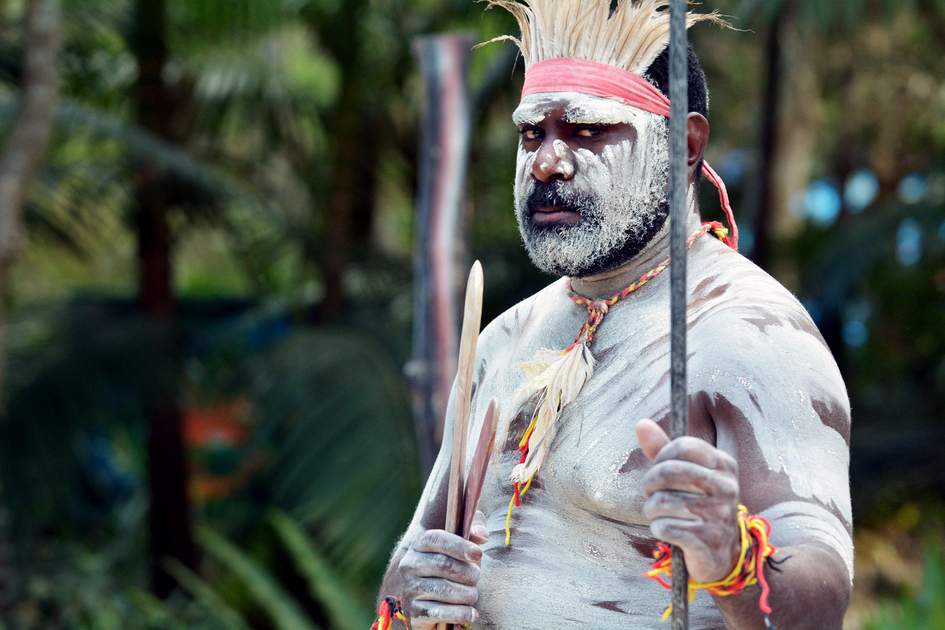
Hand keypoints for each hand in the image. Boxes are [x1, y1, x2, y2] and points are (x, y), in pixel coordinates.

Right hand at [397, 511, 488, 627]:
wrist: (434, 600)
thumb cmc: (454, 566)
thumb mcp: (463, 544)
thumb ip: (474, 530)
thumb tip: (482, 535)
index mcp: (419, 544)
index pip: (436, 538)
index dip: (458, 545)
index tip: (478, 554)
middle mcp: (409, 564)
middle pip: (443, 564)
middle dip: (468, 572)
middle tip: (477, 577)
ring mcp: (409, 588)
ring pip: (445, 590)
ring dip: (467, 594)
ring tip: (473, 594)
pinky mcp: (413, 611)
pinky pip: (440, 612)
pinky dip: (460, 613)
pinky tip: (472, 613)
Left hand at [636, 419, 740, 582]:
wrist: (720, 554)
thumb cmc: (697, 505)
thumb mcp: (685, 474)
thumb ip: (663, 449)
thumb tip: (641, 423)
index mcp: (724, 465)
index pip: (684, 445)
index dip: (661, 456)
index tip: (657, 469)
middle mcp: (727, 488)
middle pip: (671, 471)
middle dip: (649, 483)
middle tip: (649, 492)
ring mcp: (720, 515)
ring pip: (664, 501)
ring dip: (651, 508)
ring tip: (657, 512)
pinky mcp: (708, 540)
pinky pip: (666, 527)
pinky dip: (658, 528)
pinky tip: (666, 530)